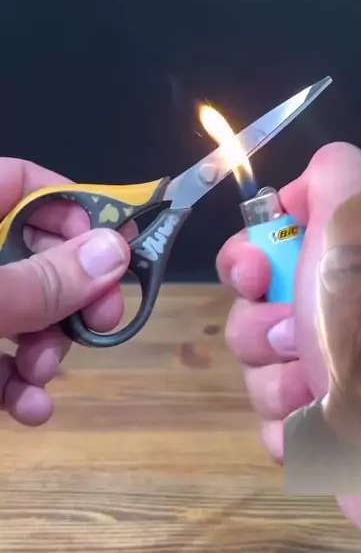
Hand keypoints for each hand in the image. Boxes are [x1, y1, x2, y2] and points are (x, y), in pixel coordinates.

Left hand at [0, 157, 131, 425]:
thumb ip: (41, 280)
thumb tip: (116, 250)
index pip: (23, 181)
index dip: (73, 205)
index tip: (113, 246)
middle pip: (33, 253)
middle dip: (69, 294)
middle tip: (100, 318)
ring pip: (20, 311)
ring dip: (46, 346)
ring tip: (45, 372)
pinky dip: (16, 383)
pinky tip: (31, 407)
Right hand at [216, 142, 360, 552]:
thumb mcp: (360, 220)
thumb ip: (334, 174)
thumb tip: (297, 189)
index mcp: (327, 271)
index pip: (251, 257)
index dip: (241, 262)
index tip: (256, 274)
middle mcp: (319, 319)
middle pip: (245, 316)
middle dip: (258, 327)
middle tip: (292, 335)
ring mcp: (315, 377)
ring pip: (254, 374)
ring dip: (277, 380)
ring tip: (320, 385)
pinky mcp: (314, 431)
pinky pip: (271, 424)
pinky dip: (290, 425)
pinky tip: (318, 420)